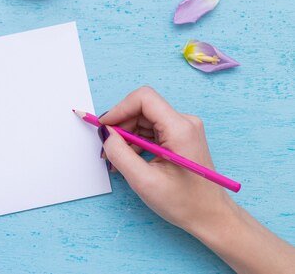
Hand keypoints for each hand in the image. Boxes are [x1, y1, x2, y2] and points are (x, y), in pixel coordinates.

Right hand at [98, 86, 234, 234]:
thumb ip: (119, 153)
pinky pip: (150, 129)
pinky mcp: (179, 136)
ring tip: (116, 160)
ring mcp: (183, 128)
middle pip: (141, 109)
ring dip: (125, 136)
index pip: (143, 98)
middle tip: (106, 149)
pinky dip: (135, 142)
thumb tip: (105, 133)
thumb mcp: (144, 181)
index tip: (104, 126)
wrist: (211, 216)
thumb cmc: (185, 203)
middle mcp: (184, 123)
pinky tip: (129, 160)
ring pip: (143, 119)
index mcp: (180, 129)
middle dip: (120, 126)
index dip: (119, 109)